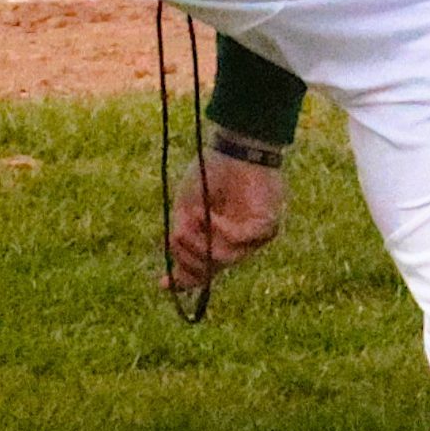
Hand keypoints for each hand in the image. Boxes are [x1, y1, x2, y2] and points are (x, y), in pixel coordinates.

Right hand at [164, 150, 286, 290]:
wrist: (235, 147)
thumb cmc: (210, 173)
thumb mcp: (187, 209)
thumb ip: (183, 240)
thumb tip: (173, 276)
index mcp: (217, 240)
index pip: (202, 270)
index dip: (183, 280)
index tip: (162, 283)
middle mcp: (235, 244)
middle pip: (210, 270)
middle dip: (187, 257)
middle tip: (177, 234)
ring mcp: (253, 237)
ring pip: (225, 259)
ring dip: (202, 243)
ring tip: (191, 218)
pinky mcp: (267, 226)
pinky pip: (241, 241)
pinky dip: (222, 231)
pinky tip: (211, 217)